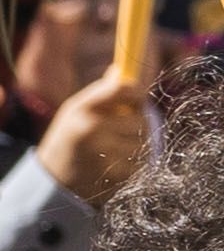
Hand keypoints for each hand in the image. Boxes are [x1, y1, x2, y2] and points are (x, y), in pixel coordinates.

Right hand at [29, 72, 144, 204]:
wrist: (52, 181)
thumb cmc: (68, 139)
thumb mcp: (75, 111)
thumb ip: (101, 92)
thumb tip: (121, 69)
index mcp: (81, 109)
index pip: (123, 88)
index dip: (136, 91)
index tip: (136, 96)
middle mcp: (92, 128)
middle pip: (141, 117)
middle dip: (136, 122)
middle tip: (118, 129)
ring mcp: (105, 153)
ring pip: (145, 140)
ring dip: (137, 143)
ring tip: (114, 148)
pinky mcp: (116, 174)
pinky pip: (142, 161)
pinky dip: (134, 162)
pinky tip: (114, 163)